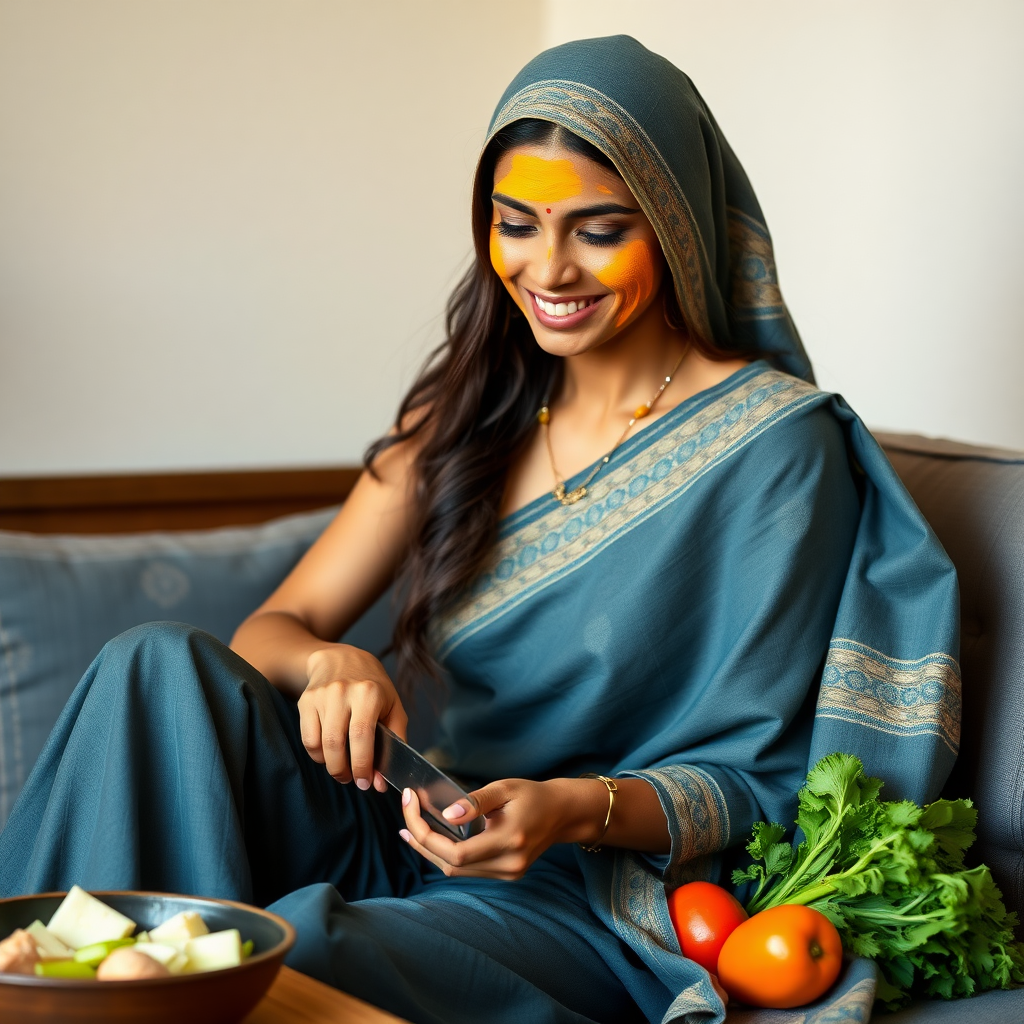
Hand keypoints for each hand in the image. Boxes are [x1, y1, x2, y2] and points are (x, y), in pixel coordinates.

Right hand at [298, 644, 407, 791]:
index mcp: (369, 693)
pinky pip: (307, 739)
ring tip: (342, 769)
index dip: (362, 764)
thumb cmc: (373, 687)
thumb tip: (380, 781)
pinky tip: (328, 754)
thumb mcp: (393, 706)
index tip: (366, 783)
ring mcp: (321, 696)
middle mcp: (343, 692)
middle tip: (353, 780)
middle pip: (336, 743)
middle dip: (344, 771)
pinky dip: (317, 755)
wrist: (342, 659)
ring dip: (331, 766)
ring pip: (320, 744)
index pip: (362, 735)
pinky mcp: (306, 701)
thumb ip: (395, 742)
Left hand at [398, 777, 601, 879]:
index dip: (425, 833)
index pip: (455, 852)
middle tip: (405, 812)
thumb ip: (476, 801)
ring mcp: (507, 873)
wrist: (562, 813)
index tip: (410, 804)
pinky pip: (467, 869)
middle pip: (450, 865)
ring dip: (430, 850)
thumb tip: (447, 814)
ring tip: (411, 827)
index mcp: (508, 841)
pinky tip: (434, 839)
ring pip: (456, 871)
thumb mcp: (505, 788)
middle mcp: (508, 864)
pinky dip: (446, 855)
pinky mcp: (505, 873)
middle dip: (421, 840)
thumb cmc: (533, 795)